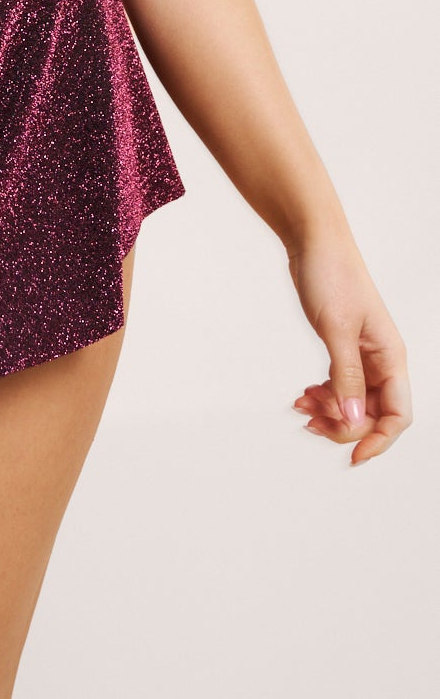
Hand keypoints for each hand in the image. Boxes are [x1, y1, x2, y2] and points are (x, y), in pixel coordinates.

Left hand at [286, 232, 411, 464]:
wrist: (314, 242)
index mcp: (391, 357)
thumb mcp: (337, 329)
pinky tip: (303, 395)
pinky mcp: (342, 347)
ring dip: (330, 412)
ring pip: (353, 401)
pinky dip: (323, 395)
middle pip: (372, 413)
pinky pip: (339, 385)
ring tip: (301, 407)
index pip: (397, 414)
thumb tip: (352, 419)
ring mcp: (362, 354)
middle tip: (310, 422)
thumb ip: (345, 375)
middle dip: (343, 425)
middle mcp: (381, 360)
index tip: (352, 457)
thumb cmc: (332, 275)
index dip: (379, 440)